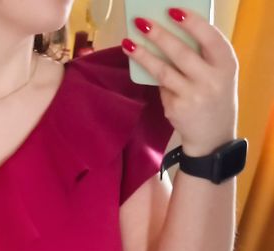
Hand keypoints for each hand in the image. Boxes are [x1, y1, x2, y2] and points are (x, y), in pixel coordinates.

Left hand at [122, 6, 238, 155]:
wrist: (213, 134)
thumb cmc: (214, 93)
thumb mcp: (219, 72)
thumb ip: (204, 54)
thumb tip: (169, 32)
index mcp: (226, 64)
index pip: (210, 38)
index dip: (192, 23)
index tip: (172, 11)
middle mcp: (211, 80)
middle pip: (181, 53)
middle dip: (159, 35)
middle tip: (141, 22)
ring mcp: (193, 96)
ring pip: (163, 71)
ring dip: (143, 56)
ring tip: (128, 43)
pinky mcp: (176, 109)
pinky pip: (161, 87)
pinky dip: (155, 78)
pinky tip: (148, 70)